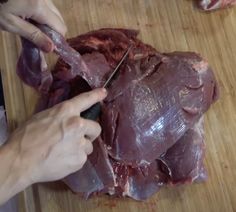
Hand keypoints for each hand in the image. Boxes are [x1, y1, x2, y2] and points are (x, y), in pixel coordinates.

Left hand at [0, 0, 66, 51]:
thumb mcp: (11, 24)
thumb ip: (33, 36)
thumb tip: (52, 48)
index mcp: (39, 7)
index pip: (60, 27)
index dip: (56, 39)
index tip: (47, 46)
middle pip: (59, 19)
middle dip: (52, 30)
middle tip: (38, 36)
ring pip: (54, 12)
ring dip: (47, 21)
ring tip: (31, 24)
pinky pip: (47, 5)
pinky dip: (42, 13)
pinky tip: (29, 15)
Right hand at [0, 88, 106, 204]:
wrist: (21, 161)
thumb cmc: (26, 137)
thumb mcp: (42, 118)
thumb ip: (59, 117)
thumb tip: (66, 120)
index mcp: (66, 111)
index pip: (85, 100)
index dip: (96, 95)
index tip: (104, 92)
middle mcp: (78, 125)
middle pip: (96, 128)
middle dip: (89, 133)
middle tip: (78, 138)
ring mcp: (80, 143)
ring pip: (89, 146)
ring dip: (81, 148)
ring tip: (65, 152)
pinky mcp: (80, 160)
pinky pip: (82, 158)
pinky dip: (75, 160)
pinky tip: (62, 161)